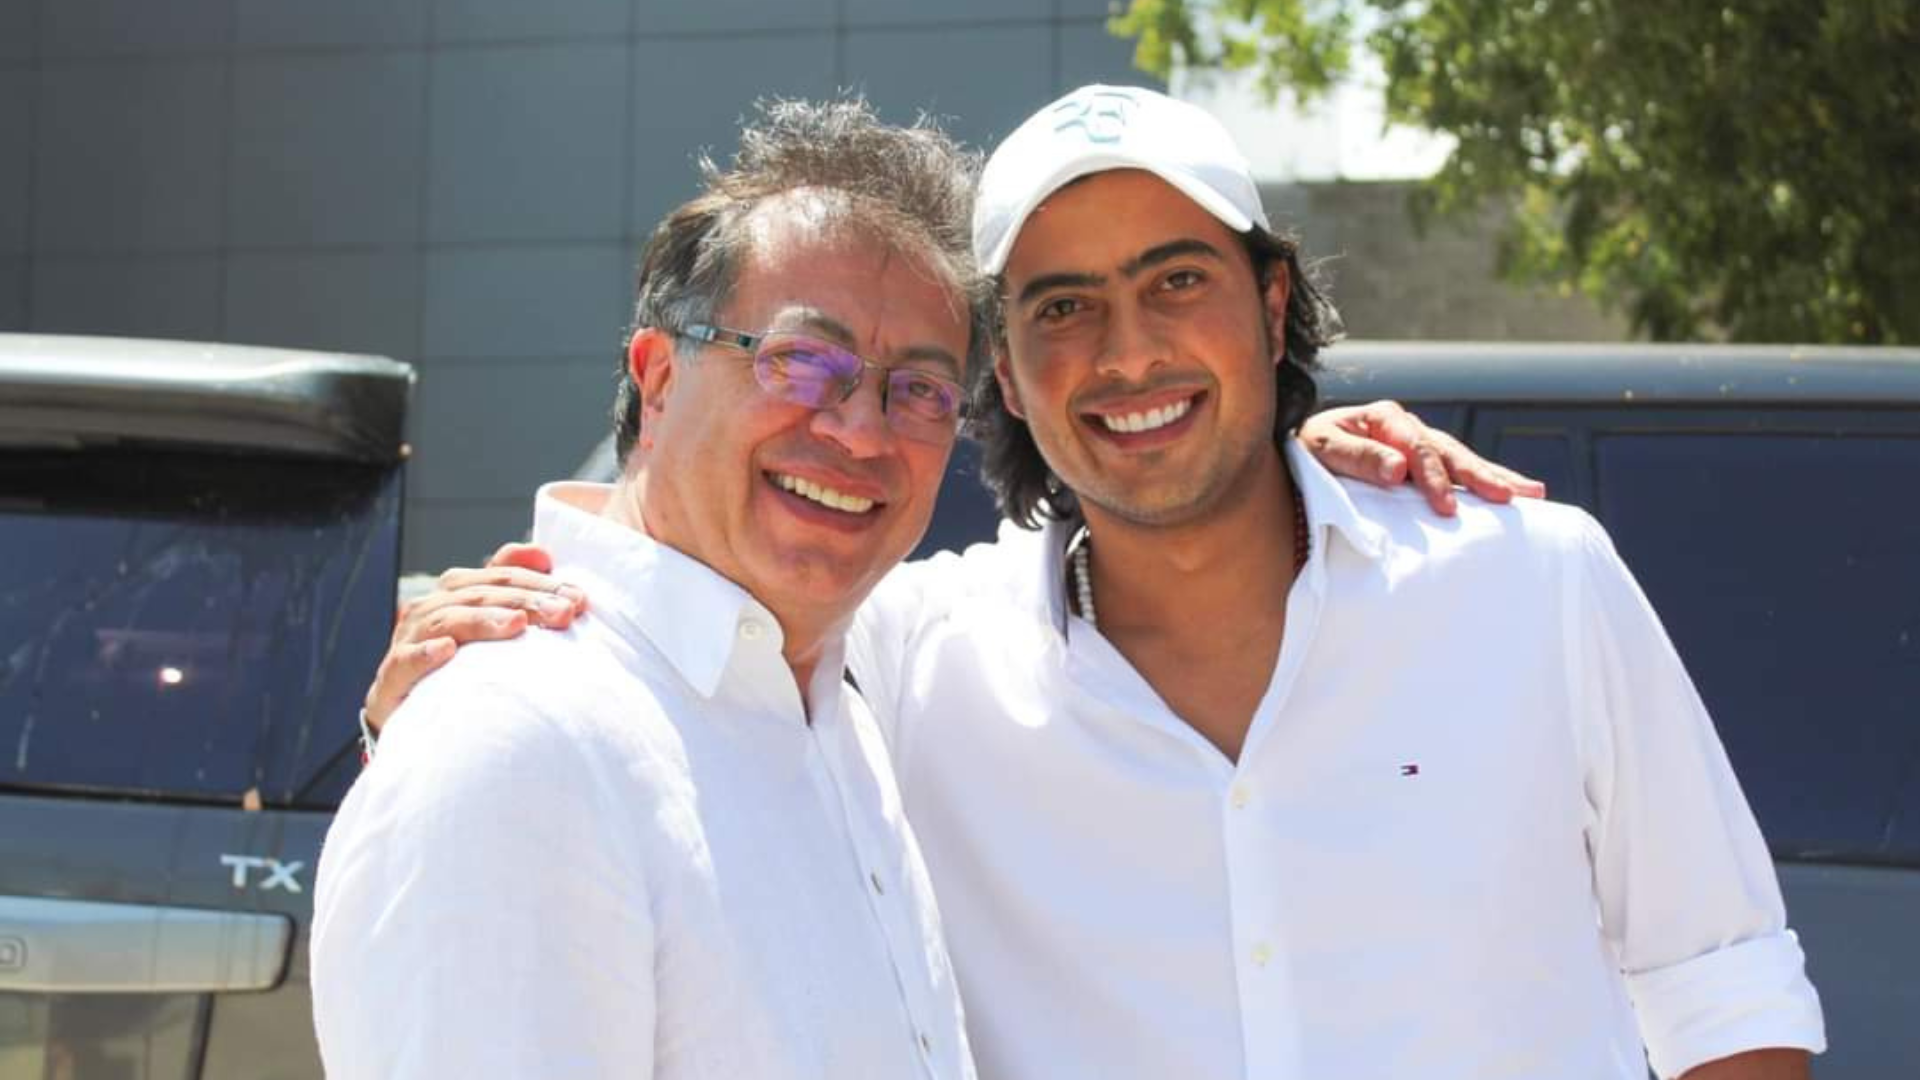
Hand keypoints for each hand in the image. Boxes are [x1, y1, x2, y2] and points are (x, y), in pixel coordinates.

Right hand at [362, 542, 584, 734]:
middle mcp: (431, 608)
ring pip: (446, 619)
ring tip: (516, 624)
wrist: (411, 714)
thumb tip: (543, 553)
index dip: (542, 584)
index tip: (579, 599)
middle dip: (525, 601)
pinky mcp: (392, 677)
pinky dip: (425, 653)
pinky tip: (447, 650)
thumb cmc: (460, 666)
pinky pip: (405, 661)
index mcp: (457, 591)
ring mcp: (408, 640)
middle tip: (562, 614)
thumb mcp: (491, 624)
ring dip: (482, 620)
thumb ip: (513, 587)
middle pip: (480, 594)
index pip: (503, 576)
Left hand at [1299, 400, 1545, 514]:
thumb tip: (1398, 469)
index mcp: (1384, 418)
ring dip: (1494, 477)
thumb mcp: (1321, 450)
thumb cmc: (1306, 453)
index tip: (1445, 506)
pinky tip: (1515, 495)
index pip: (1417, 448)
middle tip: (1508, 497)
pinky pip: (1457, 474)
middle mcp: (1407, 428)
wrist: (1297, 459)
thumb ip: (1357, 458)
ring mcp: (1418, 447)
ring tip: (1530, 495)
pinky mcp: (1421, 468)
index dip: (1434, 477)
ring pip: (1462, 461)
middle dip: (1480, 475)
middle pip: (1450, 452)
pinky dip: (1484, 483)